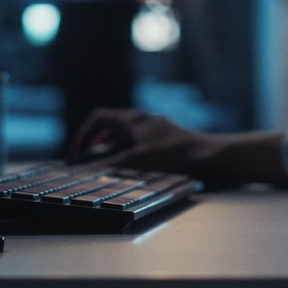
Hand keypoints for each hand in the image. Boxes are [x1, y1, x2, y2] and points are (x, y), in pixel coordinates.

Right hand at [68, 108, 287, 187]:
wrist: (209, 155)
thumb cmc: (175, 155)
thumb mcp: (138, 160)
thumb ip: (112, 164)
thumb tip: (87, 170)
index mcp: (133, 120)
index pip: (99, 117)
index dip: (84, 133)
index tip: (78, 151)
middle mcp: (143, 119)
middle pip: (112, 124)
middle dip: (97, 140)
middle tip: (89, 158)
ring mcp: (156, 128)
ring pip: (126, 133)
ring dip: (113, 146)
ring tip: (108, 164)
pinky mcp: (166, 138)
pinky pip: (140, 140)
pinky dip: (129, 150)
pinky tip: (135, 165)